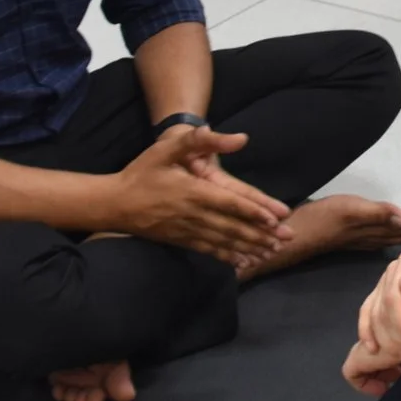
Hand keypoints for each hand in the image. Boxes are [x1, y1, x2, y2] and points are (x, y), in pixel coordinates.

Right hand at [104, 124, 286, 261]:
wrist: (114, 204)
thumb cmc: (142, 172)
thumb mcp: (166, 149)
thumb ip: (199, 141)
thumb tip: (238, 137)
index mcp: (193, 192)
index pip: (230, 203)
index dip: (254, 211)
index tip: (276, 218)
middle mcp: (193, 214)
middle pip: (233, 226)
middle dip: (261, 234)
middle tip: (287, 239)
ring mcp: (186, 231)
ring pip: (224, 242)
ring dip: (250, 247)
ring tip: (272, 253)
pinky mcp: (181, 241)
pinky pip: (209, 250)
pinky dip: (228, 257)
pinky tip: (244, 263)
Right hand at [344, 229, 400, 394]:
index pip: (393, 297)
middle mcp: (392, 271)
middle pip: (382, 308)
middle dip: (396, 335)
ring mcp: (386, 281)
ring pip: (373, 313)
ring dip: (384, 338)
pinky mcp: (384, 292)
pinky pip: (368, 311)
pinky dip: (367, 331)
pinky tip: (373, 349)